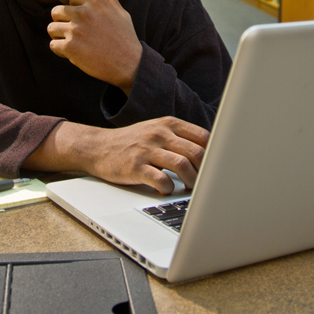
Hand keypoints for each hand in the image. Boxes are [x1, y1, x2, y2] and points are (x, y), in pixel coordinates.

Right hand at [24, 118, 210, 194]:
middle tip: (205, 183)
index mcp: (169, 124)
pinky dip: (169, 188)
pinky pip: (161, 180)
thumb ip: (181, 137)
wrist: (98, 147)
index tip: (216, 167)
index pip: (204, 137)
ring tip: (189, 188)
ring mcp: (147, 150)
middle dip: (206, 172)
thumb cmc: (133, 142)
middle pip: (196, 152)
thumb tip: (211, 153)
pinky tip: (167, 190)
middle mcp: (159, 134)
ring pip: (182, 165)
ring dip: (191, 181)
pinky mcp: (135, 167)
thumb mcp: (157, 131)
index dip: (215, 154)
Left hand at [48, 0, 142, 93]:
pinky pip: (53, 45)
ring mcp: (75, 30)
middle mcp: (84, 12)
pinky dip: (60, 50)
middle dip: (62, 21)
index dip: (75, 9)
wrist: (129, 64)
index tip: (82, 20)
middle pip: (56, 11)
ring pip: (51, 28)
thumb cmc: (125, 39)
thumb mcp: (122, 13)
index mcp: (95, 1)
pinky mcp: (70, 47)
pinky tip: (71, 53)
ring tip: (71, 42)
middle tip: (72, 32)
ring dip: (59, 36)